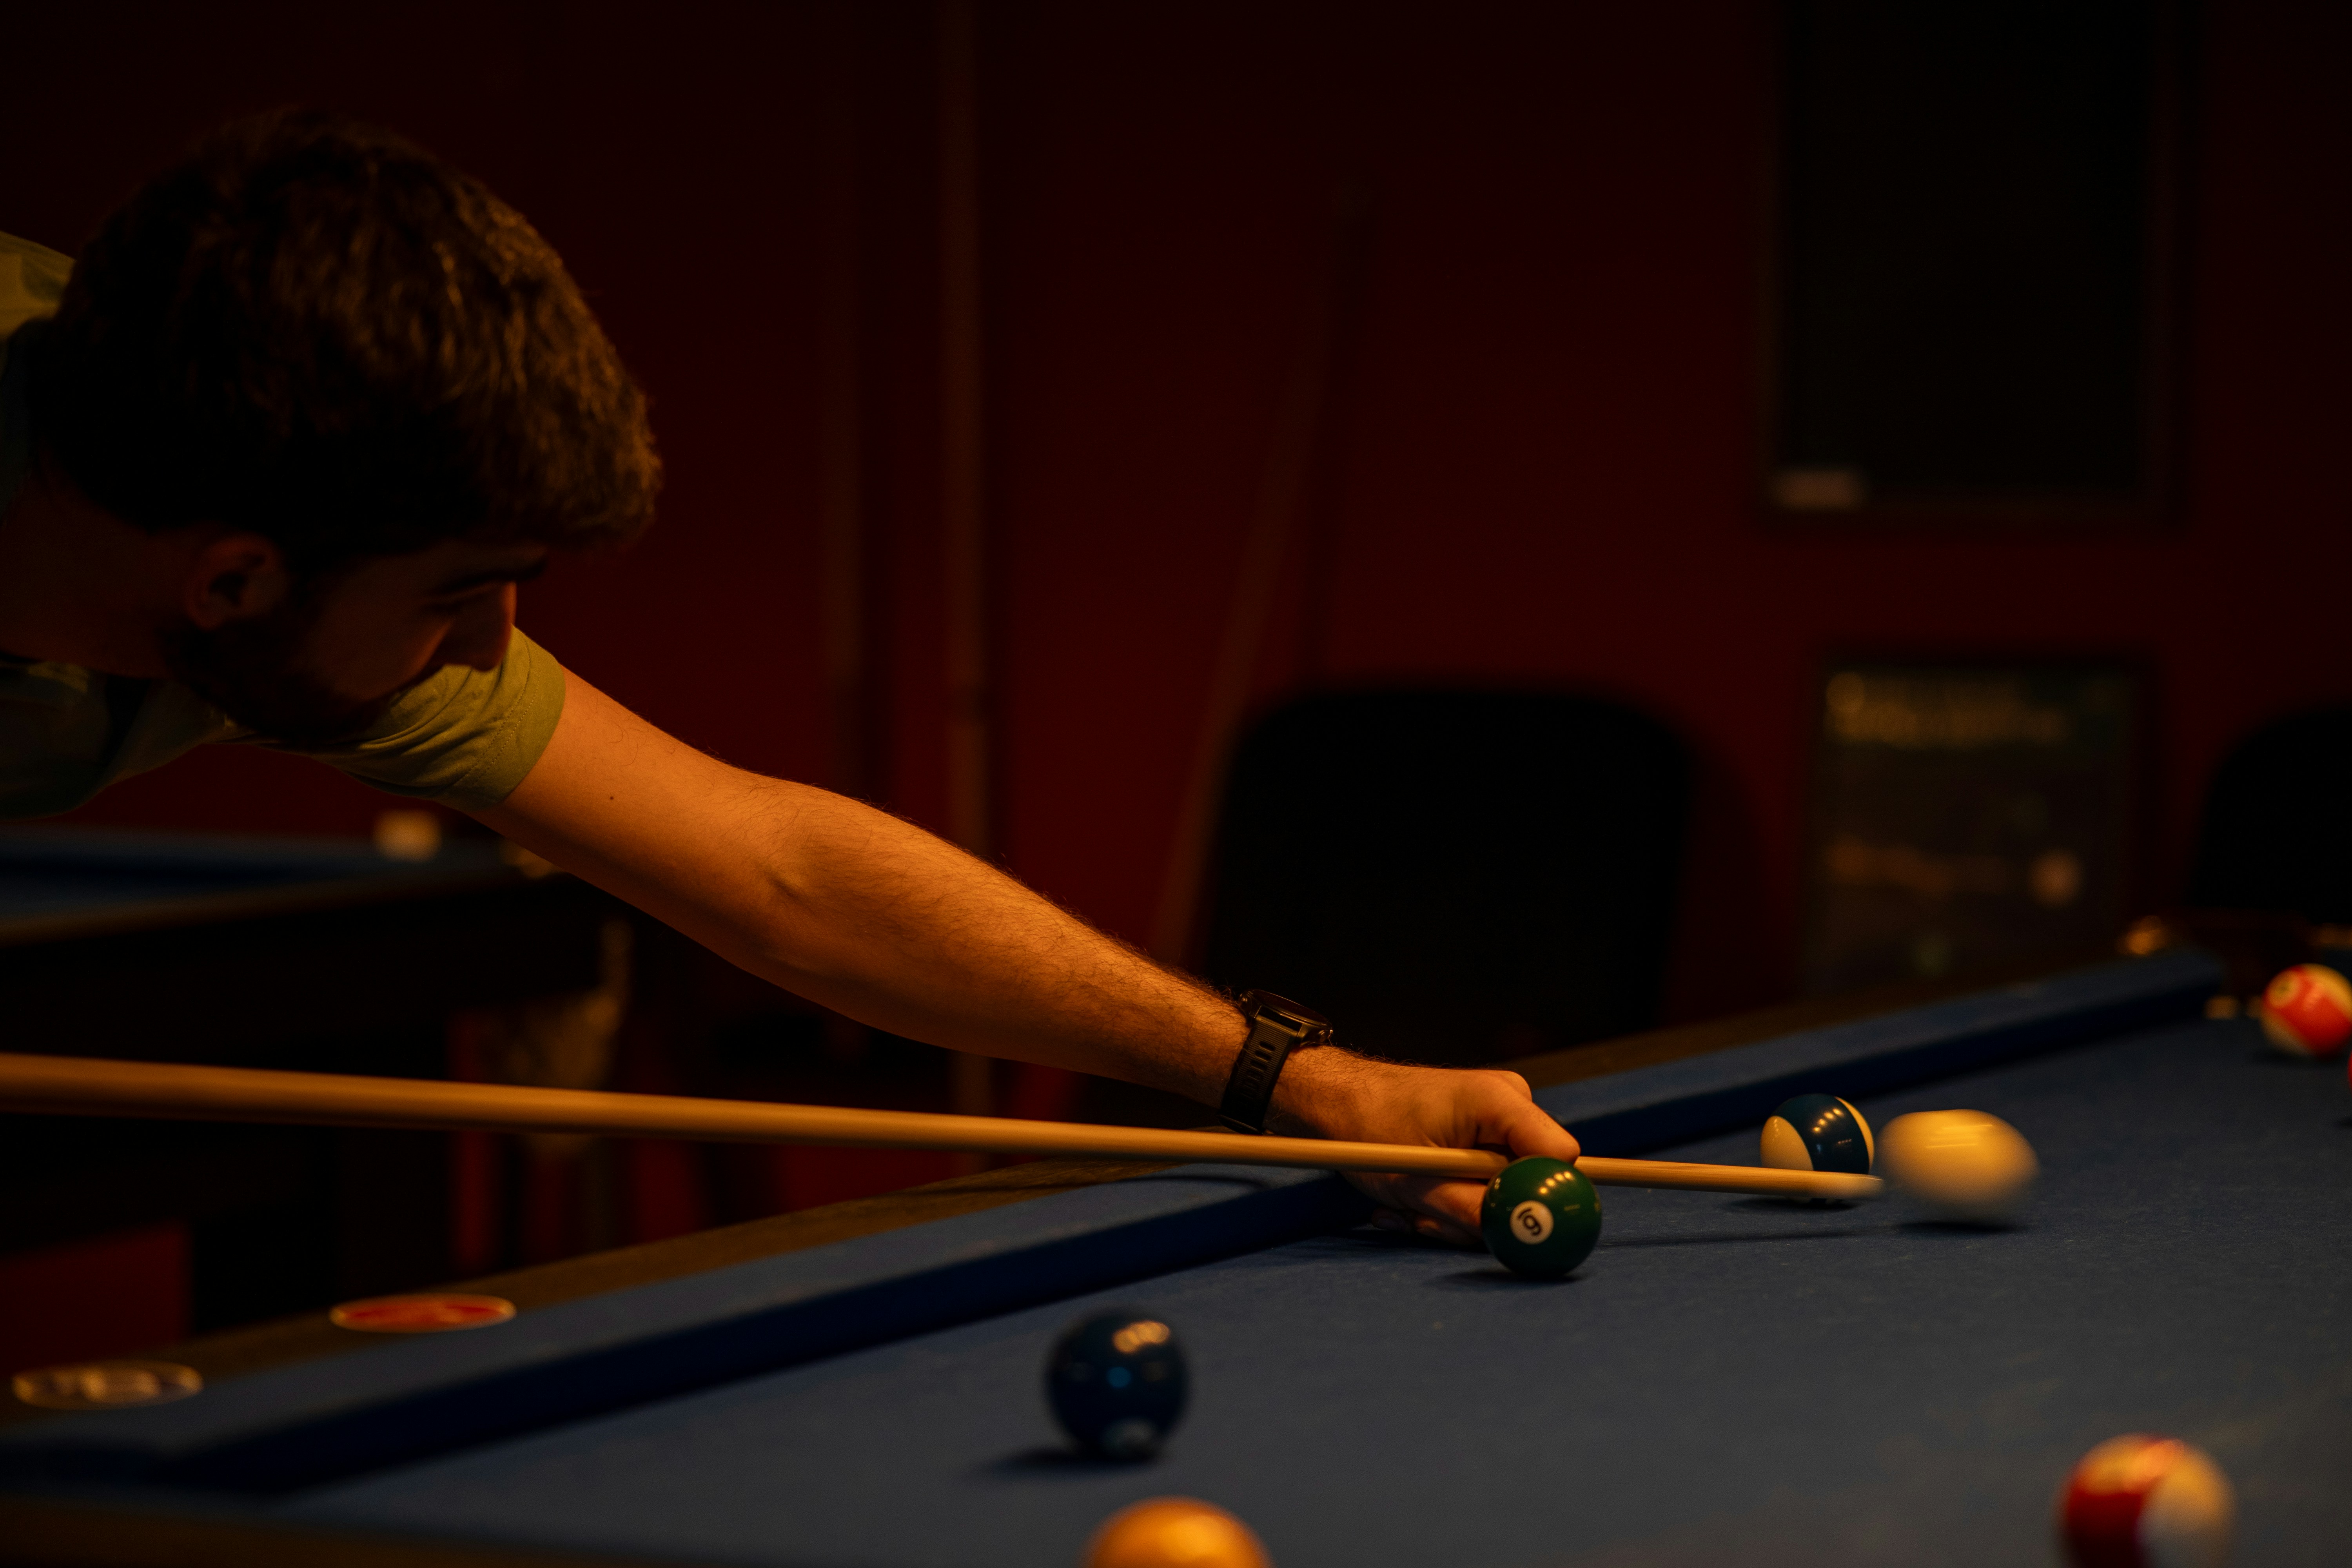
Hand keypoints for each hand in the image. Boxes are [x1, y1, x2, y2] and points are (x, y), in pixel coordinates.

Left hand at [1270, 1050, 1580, 1246]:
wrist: (1334, 1102)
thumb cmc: (1367, 1129)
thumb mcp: (1418, 1183)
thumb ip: (1474, 1209)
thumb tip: (1520, 1235)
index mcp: (1501, 1101)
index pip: (1561, 1157)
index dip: (1537, 1199)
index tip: (1498, 1223)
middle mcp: (1508, 1106)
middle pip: (1528, 1183)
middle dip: (1478, 1214)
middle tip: (1425, 1220)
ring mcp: (1494, 1123)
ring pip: (1499, 1194)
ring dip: (1452, 1216)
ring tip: (1407, 1209)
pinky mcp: (1478, 1140)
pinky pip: (1479, 1186)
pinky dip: (1446, 1204)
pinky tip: (1408, 1203)